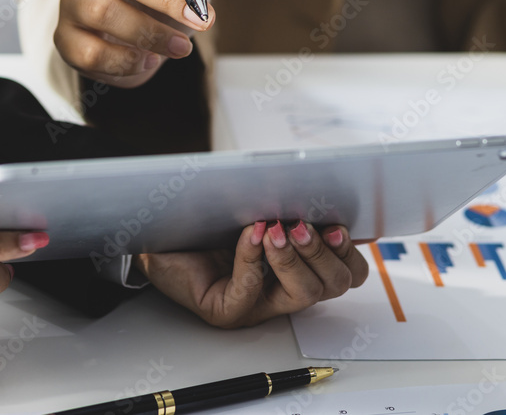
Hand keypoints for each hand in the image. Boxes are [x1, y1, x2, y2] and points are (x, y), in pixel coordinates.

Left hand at [137, 221, 367, 328]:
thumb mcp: (257, 207)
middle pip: (331, 285)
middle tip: (304, 224)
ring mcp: (254, 305)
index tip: (339, 223)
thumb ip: (291, 206)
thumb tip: (332, 195)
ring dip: (294, 257)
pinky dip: (253, 258)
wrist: (156, 230)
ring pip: (301, 294)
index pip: (345, 273)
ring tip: (279, 228)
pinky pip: (249, 292)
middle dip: (325, 252)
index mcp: (297, 267)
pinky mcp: (224, 311)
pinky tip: (252, 233)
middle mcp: (280, 291)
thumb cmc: (206, 218)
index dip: (349, 253)